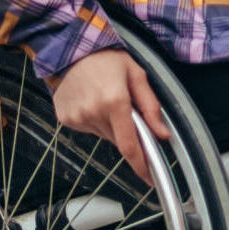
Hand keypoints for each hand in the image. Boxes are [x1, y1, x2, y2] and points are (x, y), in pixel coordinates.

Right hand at [48, 49, 171, 183]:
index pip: (129, 144)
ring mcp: (77, 118)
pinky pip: (89, 129)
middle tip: (126, 110)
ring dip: (111, 125)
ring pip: (104, 135)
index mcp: (114, 102)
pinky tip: (93, 101)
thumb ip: (151, 106)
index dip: (140, 164)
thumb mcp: (137, 75)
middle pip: (118, 139)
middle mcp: (94, 113)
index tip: (149, 178)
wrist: (70, 50)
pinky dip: (96, 121)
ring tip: (106, 99)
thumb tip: (162, 134)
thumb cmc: (106, 59)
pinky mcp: (66, 119)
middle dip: (128, 132)